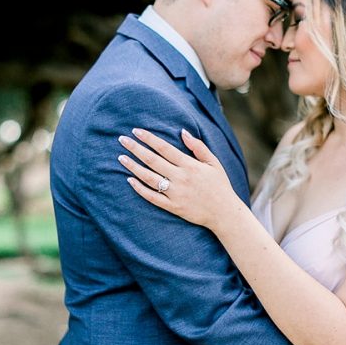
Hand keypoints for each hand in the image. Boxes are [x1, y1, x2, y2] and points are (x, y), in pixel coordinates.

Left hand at [117, 128, 241, 228]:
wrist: (224, 213)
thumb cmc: (220, 185)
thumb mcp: (213, 163)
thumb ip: (198, 147)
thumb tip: (182, 132)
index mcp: (190, 165)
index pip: (164, 148)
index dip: (149, 138)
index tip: (136, 131)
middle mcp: (181, 178)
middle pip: (153, 160)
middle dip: (136, 149)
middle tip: (122, 140)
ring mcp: (175, 193)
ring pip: (149, 178)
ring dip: (133, 167)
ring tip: (121, 158)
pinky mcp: (173, 207)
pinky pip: (152, 197)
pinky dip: (140, 189)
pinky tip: (129, 180)